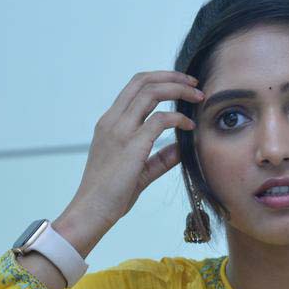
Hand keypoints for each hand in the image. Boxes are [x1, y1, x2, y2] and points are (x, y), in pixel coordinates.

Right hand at [64, 69, 203, 241]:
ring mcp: (120, 130)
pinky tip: (189, 126)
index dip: (159, 80)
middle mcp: (112, 121)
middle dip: (172, 77)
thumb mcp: (139, 172)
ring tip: (197, 98)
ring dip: (178, 90)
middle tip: (194, 83)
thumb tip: (181, 150)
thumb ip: (160, 159)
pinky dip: (178, 118)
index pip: (134, 87)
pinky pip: (160, 120)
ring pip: (151, 92)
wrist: (91, 211)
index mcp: (110, 123)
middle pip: (143, 81)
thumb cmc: (110, 196)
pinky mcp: (131, 145)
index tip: (180, 85)